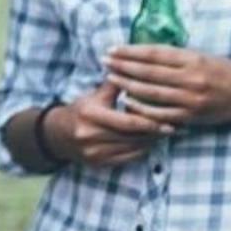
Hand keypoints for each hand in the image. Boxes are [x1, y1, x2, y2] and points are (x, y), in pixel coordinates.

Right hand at [44, 81, 168, 166]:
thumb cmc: (81, 111)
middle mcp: (90, 135)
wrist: (57, 134)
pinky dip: (140, 151)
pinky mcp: (97, 162)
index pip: (128, 122)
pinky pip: (126, 159)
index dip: (150, 123)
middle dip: (154, 133)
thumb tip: (134, 68)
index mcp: (91, 115)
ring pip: (132, 149)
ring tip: (163, 135)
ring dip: (150, 142)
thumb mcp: (95, 95)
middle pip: (132, 137)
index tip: (169, 121)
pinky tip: (148, 144)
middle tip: (173, 129)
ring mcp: (93, 151)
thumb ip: (115, 85)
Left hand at [106, 45, 230, 128]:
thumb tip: (142, 50)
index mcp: (193, 59)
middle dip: (123, 66)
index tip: (113, 49)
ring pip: (151, 92)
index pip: (154, 54)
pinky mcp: (190, 115)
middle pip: (148, 72)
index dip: (131, 51)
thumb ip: (175, 56)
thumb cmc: (221, 72)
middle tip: (104, 61)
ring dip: (127, 84)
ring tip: (110, 77)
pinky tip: (126, 100)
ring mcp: (190, 98)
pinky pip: (159, 112)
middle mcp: (192, 78)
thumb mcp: (201, 56)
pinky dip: (141, 107)